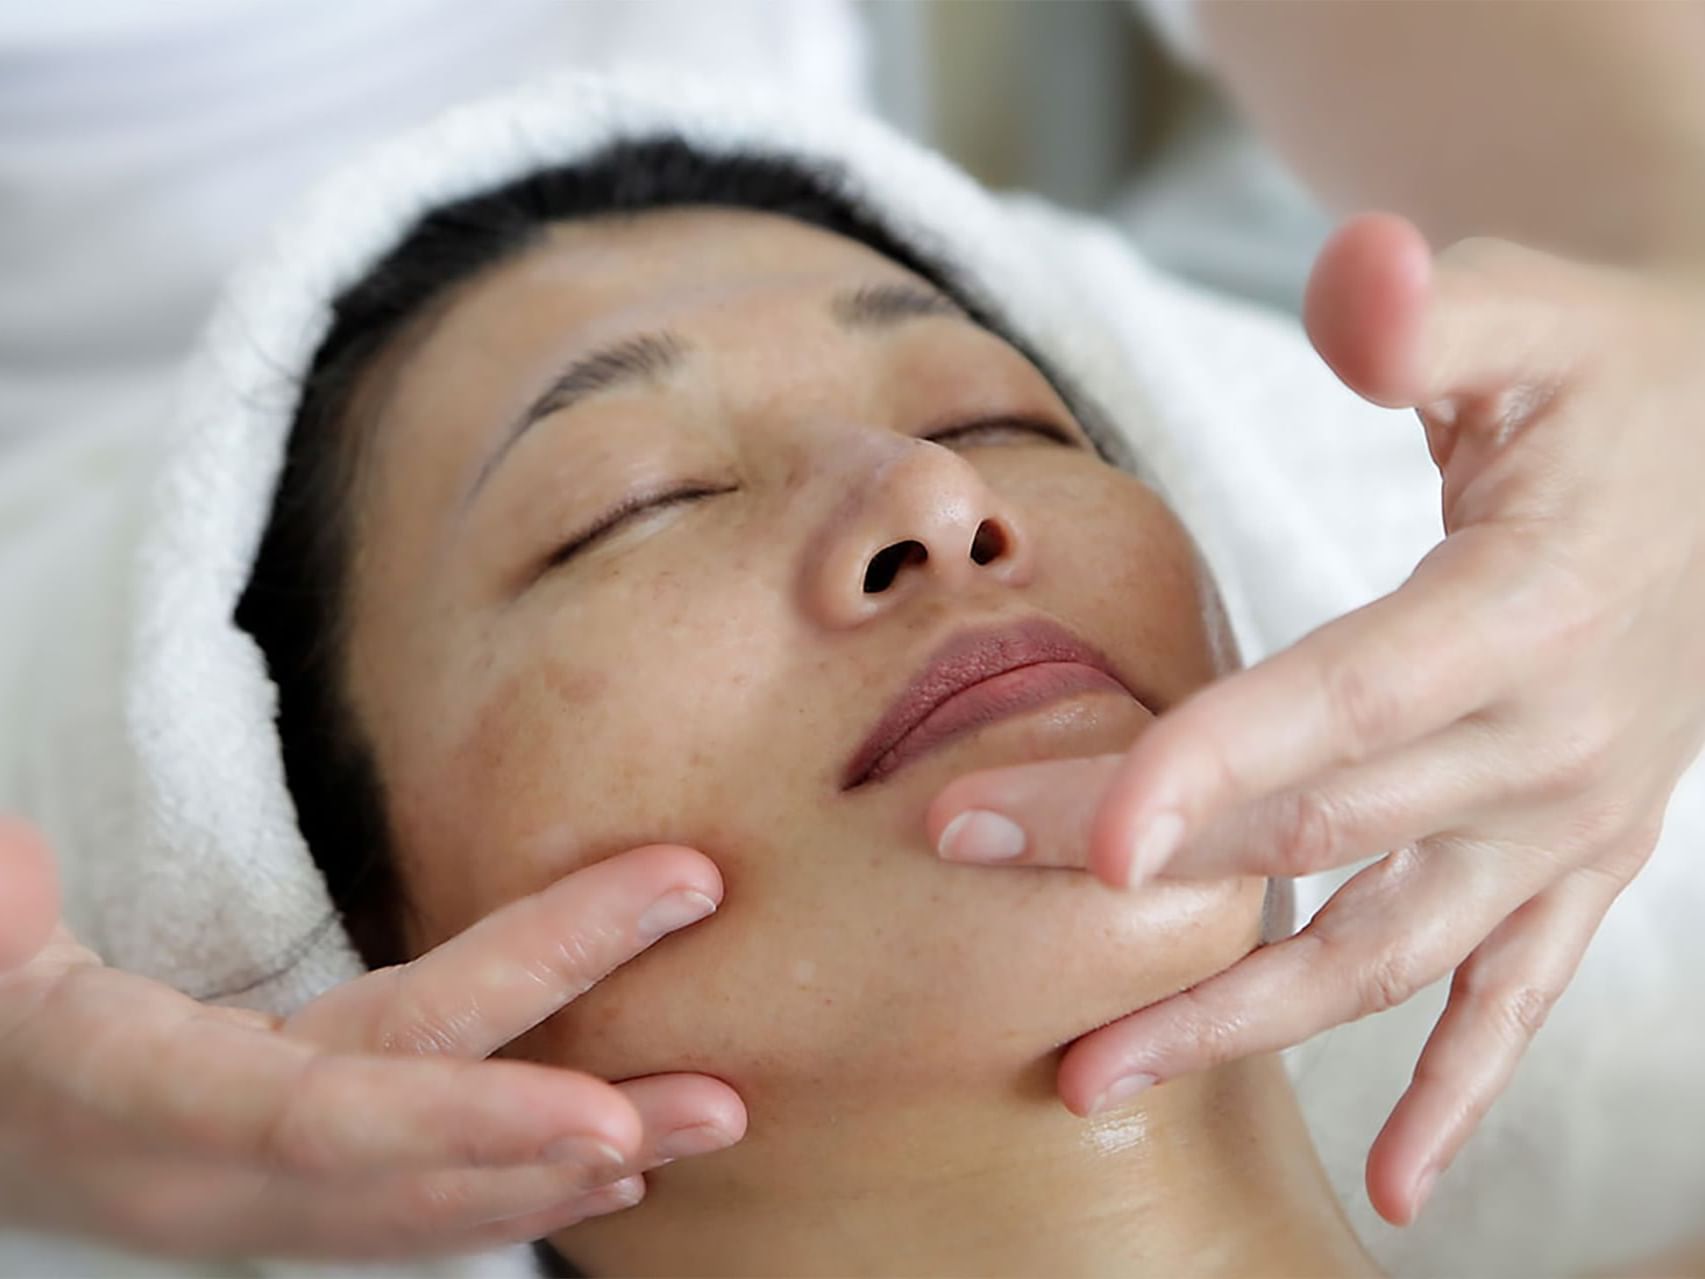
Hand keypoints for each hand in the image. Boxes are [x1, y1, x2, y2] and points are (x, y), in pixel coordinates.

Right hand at [0, 817, 742, 1260]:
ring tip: (712, 1119)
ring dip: (582, 1159)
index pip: (326, 1117)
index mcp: (136, 1099)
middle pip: (421, 1138)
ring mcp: (248, 1196)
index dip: (467, 1123)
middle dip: (573, 1123)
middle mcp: (208, 1173)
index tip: (602, 1117)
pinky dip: (521, 1188)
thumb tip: (10, 874)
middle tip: (721, 1098)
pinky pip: (414, 1206)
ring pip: (436, 1192)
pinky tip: (621, 1169)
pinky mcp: (279, 1189)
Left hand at [927, 214, 1704, 1225]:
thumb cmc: (1614, 377)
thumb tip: (1352, 268)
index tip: (1086, 844)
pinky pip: (1514, 997)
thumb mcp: (1539, 307)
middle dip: (1126, 853)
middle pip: (1312, 826)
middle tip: (958, 855)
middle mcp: (1551, 746)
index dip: (1217, 770)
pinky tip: (1399, 1191)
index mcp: (1527, 614)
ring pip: (1387, 949)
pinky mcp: (1575, 859)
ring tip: (1093, 1078)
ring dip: (1240, 1020)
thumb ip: (1436, 304)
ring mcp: (1567, 825)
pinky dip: (1457, 1094)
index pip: (1348, 704)